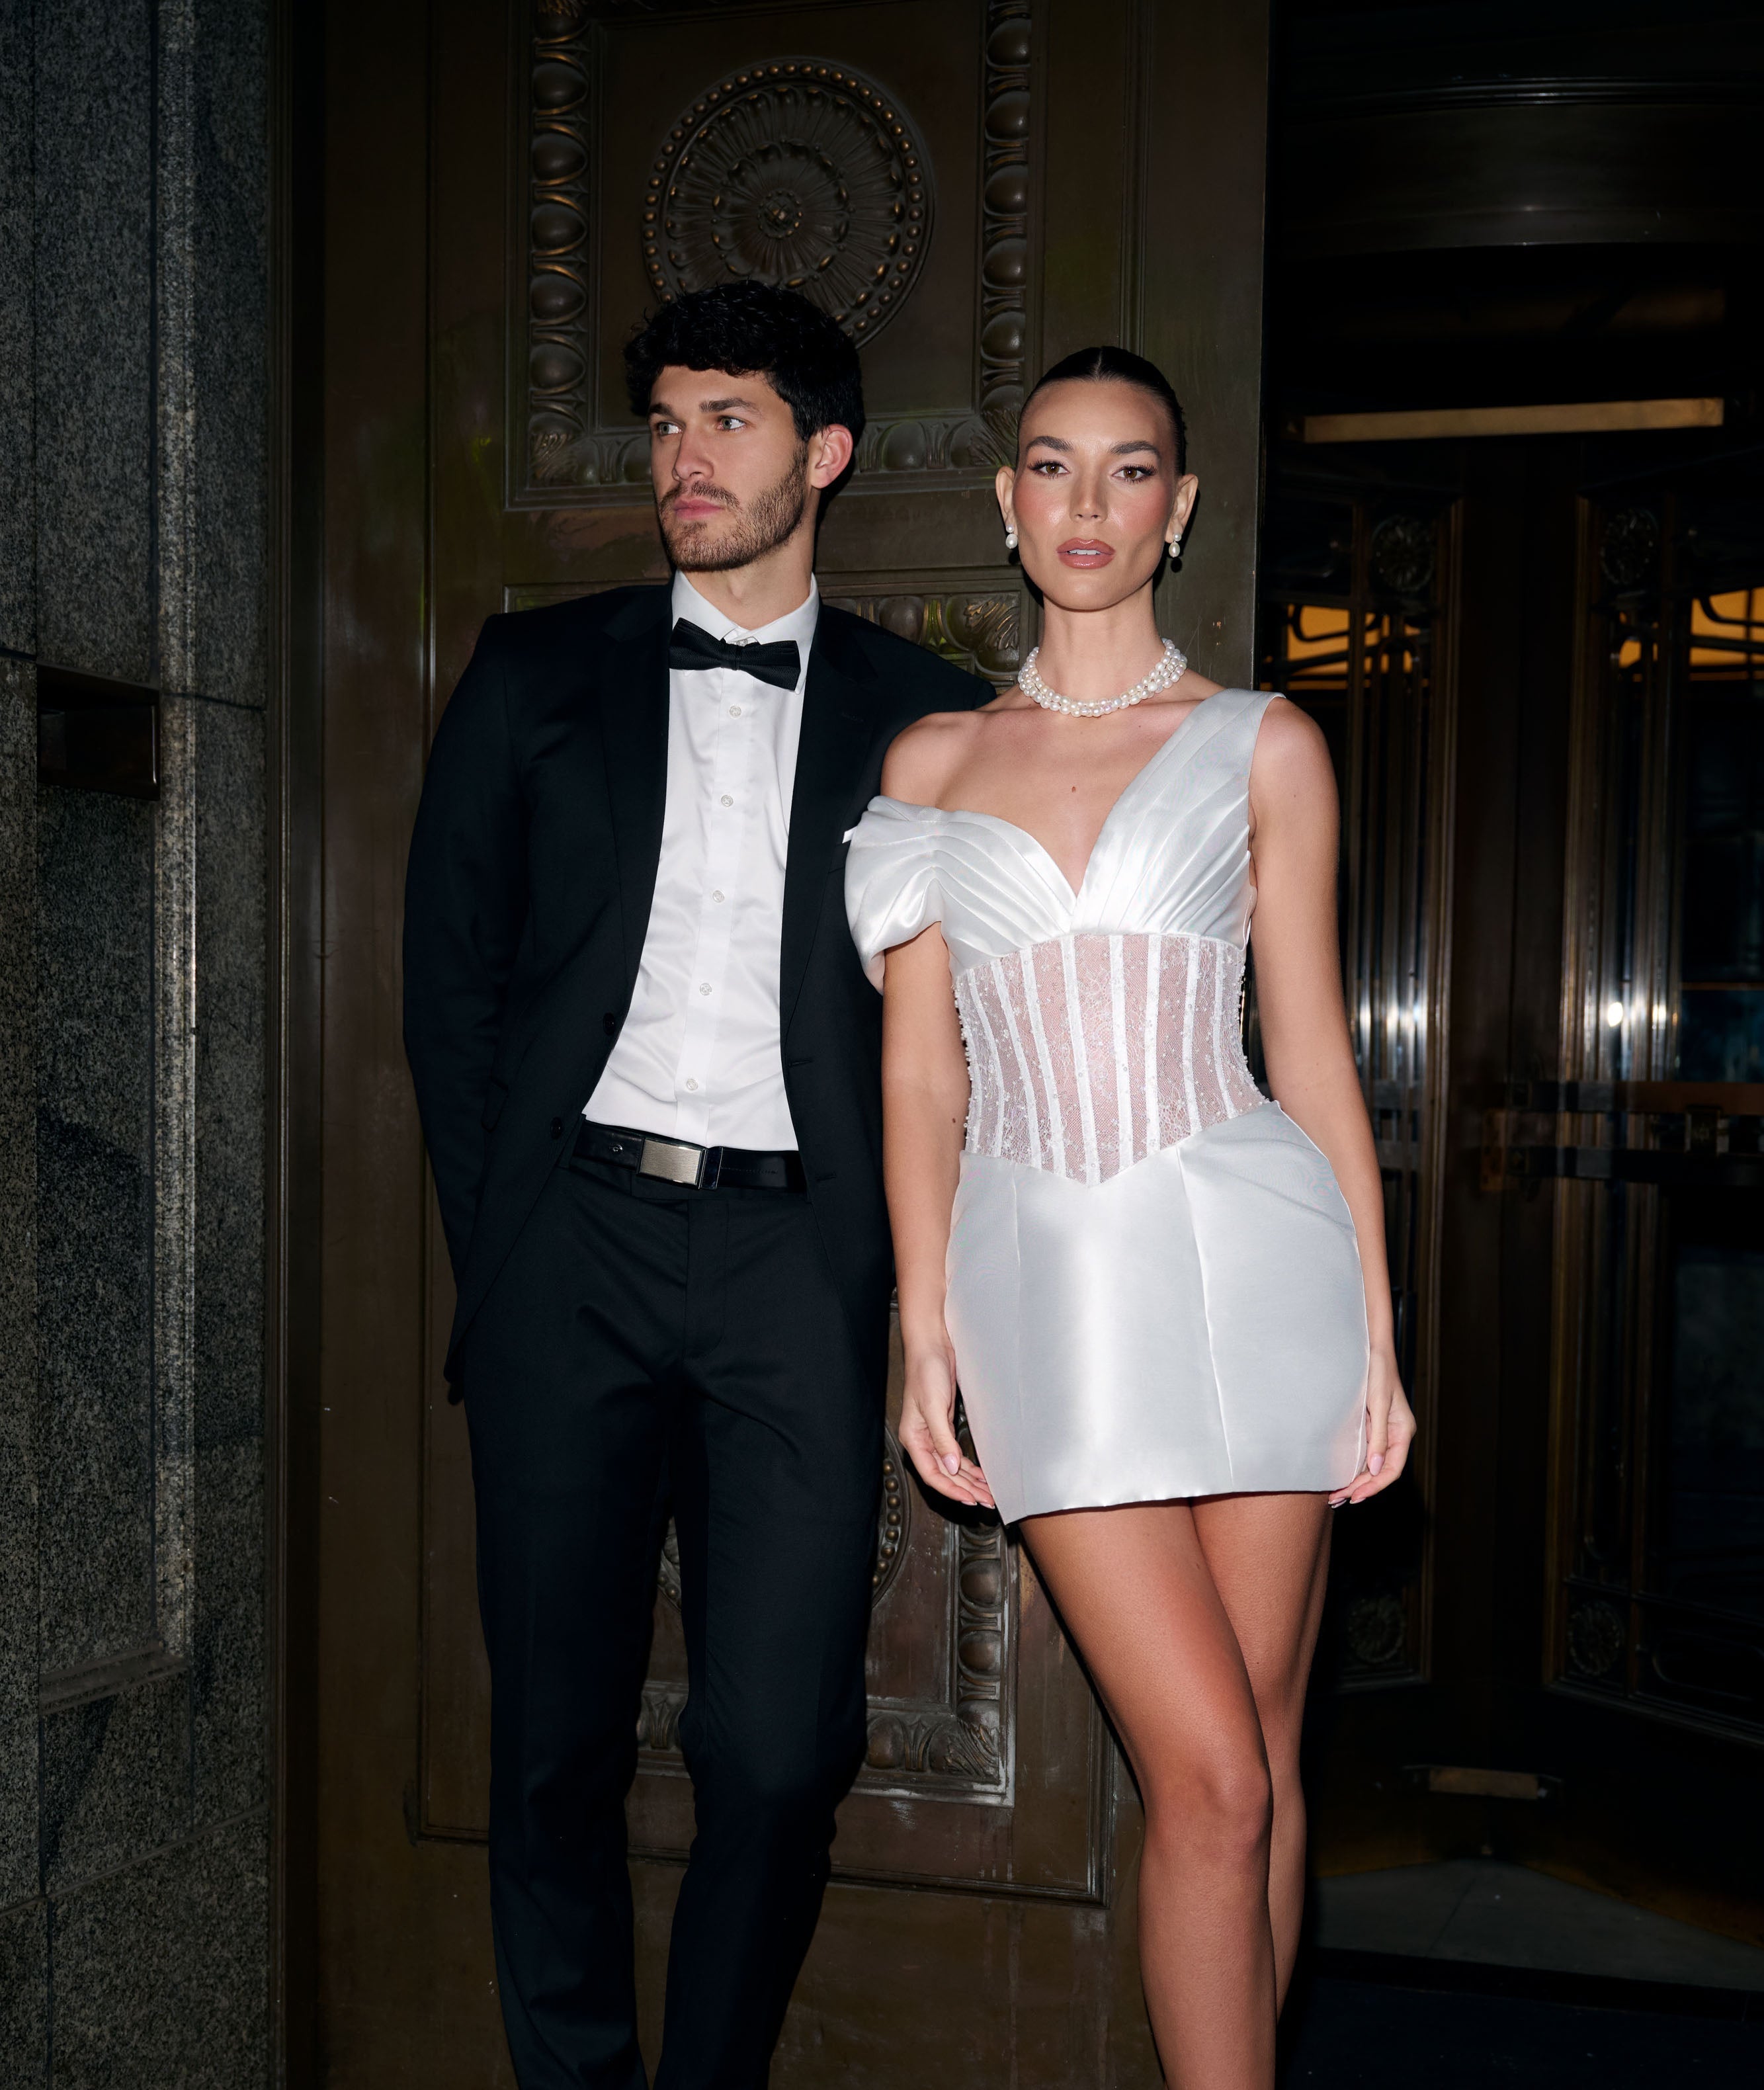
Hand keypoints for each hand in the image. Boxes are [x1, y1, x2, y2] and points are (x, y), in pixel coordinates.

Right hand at [899, 1336, 994, 1509]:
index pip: (932, 1475)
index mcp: (913, 1439)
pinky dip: (968, 1466)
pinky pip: (956, 1453)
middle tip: (987, 1500)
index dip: (951, 1490)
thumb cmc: (926, 1372)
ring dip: (969, 1480)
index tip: (970, 1499)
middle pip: (944, 1474)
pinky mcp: (945, 1425)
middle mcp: (923, 1440)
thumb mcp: (934, 1407)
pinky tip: (980, 1474)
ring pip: (952, 1466)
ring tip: (988, 1492)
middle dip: (965, 1489)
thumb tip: (950, 1467)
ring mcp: (934, 1434)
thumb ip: (942, 1439)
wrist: (932, 1347)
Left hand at [1331, 1346, 1415, 1507]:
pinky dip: (1353, 1465)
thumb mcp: (1377, 1404)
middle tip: (1337, 1499)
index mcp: (1403, 1432)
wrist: (1372, 1350)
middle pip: (1380, 1471)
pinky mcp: (1371, 1426)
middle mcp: (1395, 1436)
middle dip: (1360, 1487)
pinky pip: (1364, 1453)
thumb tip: (1376, 1470)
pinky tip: (1339, 1474)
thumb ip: (1378, 1438)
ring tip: (1335, 1494)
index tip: (1355, 1497)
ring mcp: (1383, 1432)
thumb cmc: (1378, 1373)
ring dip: (1355, 1480)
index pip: (1391, 1469)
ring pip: (1371, 1464)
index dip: (1374, 1486)